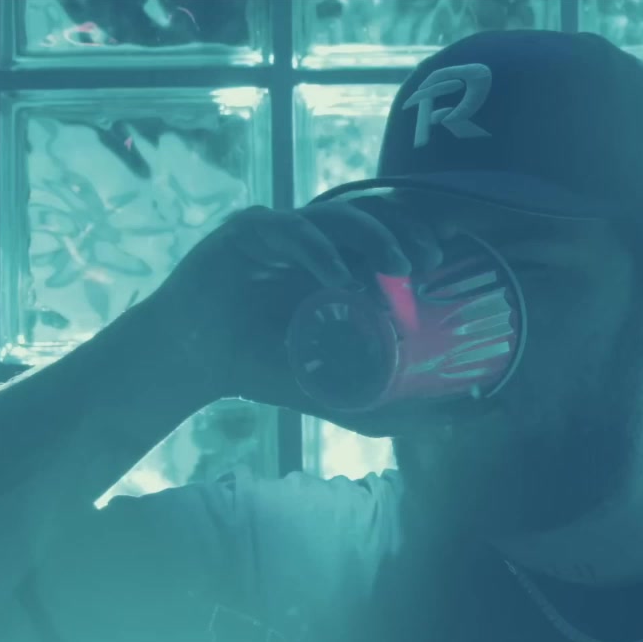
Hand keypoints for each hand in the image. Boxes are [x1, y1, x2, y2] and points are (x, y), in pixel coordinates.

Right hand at [141, 198, 443, 421]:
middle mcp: (315, 245)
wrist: (194, 365)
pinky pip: (290, 229)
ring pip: (336, 216)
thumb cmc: (261, 369)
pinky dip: (318, 249)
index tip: (442, 265)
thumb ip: (383, 408)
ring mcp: (282, 234)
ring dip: (372, 236)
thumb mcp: (332, 391)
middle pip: (369, 221)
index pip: (386, 242)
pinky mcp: (248, 232)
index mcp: (337, 269)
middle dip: (403, 234)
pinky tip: (339, 276)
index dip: (416, 243)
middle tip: (426, 262)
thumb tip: (448, 425)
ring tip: (397, 265)